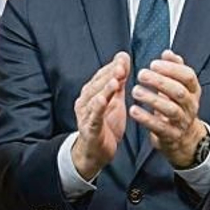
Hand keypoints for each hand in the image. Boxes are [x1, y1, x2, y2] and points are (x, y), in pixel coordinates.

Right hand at [72, 52, 130, 178]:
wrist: (96, 152)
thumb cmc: (106, 124)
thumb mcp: (115, 99)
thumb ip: (119, 80)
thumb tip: (123, 57)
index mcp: (92, 93)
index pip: (102, 76)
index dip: (112, 66)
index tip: (123, 58)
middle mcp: (86, 101)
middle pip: (97, 85)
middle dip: (109, 74)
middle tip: (121, 66)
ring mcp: (86, 115)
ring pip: (94, 99)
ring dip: (104, 89)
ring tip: (115, 80)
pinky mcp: (89, 129)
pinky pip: (93, 117)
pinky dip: (97, 108)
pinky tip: (102, 100)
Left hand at [130, 50, 206, 168]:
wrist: (184, 138)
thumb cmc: (177, 106)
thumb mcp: (180, 87)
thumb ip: (174, 69)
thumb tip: (167, 53)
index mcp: (193, 91)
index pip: (188, 76)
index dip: (172, 69)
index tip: (153, 64)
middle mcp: (191, 106)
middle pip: (179, 92)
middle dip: (160, 82)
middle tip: (141, 74)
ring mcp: (183, 122)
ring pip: (171, 110)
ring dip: (152, 99)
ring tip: (135, 91)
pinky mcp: (172, 136)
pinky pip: (160, 127)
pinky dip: (146, 118)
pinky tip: (133, 110)